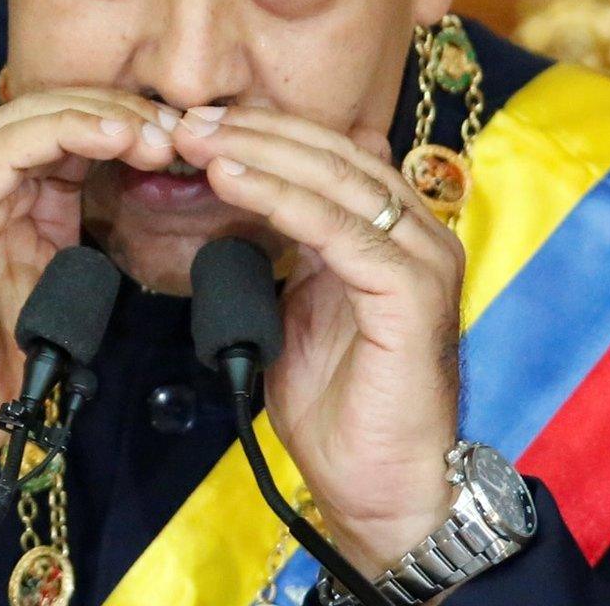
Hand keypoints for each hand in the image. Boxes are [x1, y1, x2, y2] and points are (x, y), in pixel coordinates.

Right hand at [0, 85, 175, 601]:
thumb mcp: (46, 272)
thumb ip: (66, 220)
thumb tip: (129, 182)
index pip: (52, 122)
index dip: (115, 119)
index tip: (174, 138)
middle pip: (44, 106)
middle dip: (117, 110)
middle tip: (175, 129)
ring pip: (30, 115)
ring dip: (102, 117)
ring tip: (156, 133)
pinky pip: (11, 147)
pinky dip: (69, 132)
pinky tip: (117, 138)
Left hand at [171, 107, 464, 574]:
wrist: (380, 489)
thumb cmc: (340, 409)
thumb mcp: (298, 312)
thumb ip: (283, 256)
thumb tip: (233, 209)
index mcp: (393, 232)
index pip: (329, 155)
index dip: (264, 133)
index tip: (194, 124)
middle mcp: (419, 233)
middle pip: (334, 153)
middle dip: (255, 130)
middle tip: (186, 119)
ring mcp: (423, 259)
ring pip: (337, 180)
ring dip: (261, 152)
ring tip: (197, 139)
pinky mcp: (413, 292)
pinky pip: (340, 229)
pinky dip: (282, 197)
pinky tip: (232, 179)